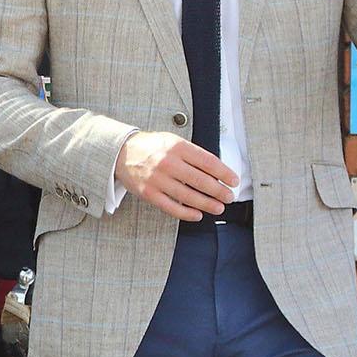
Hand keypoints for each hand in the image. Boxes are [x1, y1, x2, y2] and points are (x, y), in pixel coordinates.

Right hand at [115, 131, 237, 221]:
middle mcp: (167, 162)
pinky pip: (171, 207)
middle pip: (200, 180)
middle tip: (229, 197)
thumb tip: (217, 171)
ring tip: (218, 207)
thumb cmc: (152, 147)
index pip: (208, 162)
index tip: (234, 181)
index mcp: (177, 147)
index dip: (224, 173)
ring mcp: (157, 179)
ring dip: (207, 204)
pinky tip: (197, 214)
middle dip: (219, 191)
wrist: (122, 152)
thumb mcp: (173, 141)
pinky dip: (186, 213)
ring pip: (188, 196)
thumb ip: (193, 154)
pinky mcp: (149, 193)